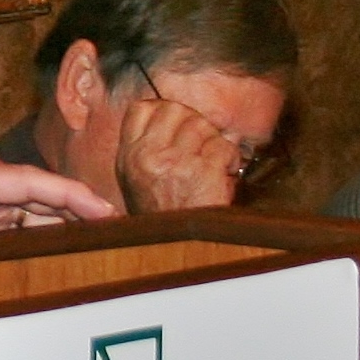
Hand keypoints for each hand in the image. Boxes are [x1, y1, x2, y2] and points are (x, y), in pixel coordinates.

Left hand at [0, 149, 114, 300]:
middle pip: (39, 194)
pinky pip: (16, 216)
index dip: (67, 195)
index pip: (25, 184)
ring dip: (66, 221)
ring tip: (107, 245)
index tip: (104, 209)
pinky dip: (43, 228)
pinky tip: (65, 248)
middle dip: (81, 210)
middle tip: (125, 237)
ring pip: (31, 205)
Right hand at [114, 96, 241, 212]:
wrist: (176, 250)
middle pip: (175, 109)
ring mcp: (175, 162)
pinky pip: (223, 146)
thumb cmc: (160, 219)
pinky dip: (230, 157)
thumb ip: (144, 150)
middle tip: (200, 141)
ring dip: (214, 140)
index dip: (164, 109)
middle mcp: (148, 155)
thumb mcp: (135, 181)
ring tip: (213, 159)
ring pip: (202, 125)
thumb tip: (166, 118)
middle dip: (194, 121)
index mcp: (129, 156)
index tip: (176, 122)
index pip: (142, 109)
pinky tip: (225, 170)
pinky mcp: (203, 172)